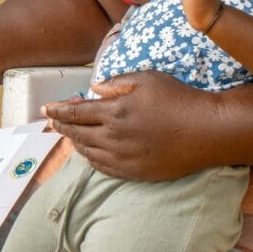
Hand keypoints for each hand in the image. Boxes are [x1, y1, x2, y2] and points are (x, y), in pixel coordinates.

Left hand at [44, 71, 219, 179]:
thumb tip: (95, 87)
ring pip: (89, 153)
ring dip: (75, 143)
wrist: (207, 131)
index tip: (45, 109)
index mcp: (116, 111)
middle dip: (62, 127)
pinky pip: (104, 168)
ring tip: (69, 136)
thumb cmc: (179, 99)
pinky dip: (91, 159)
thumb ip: (117, 81)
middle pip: (78, 134)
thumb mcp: (148, 79)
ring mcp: (125, 158)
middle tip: (53, 122)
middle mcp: (115, 137)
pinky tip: (90, 153)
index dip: (58, 111)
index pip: (77, 112)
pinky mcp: (135, 172)